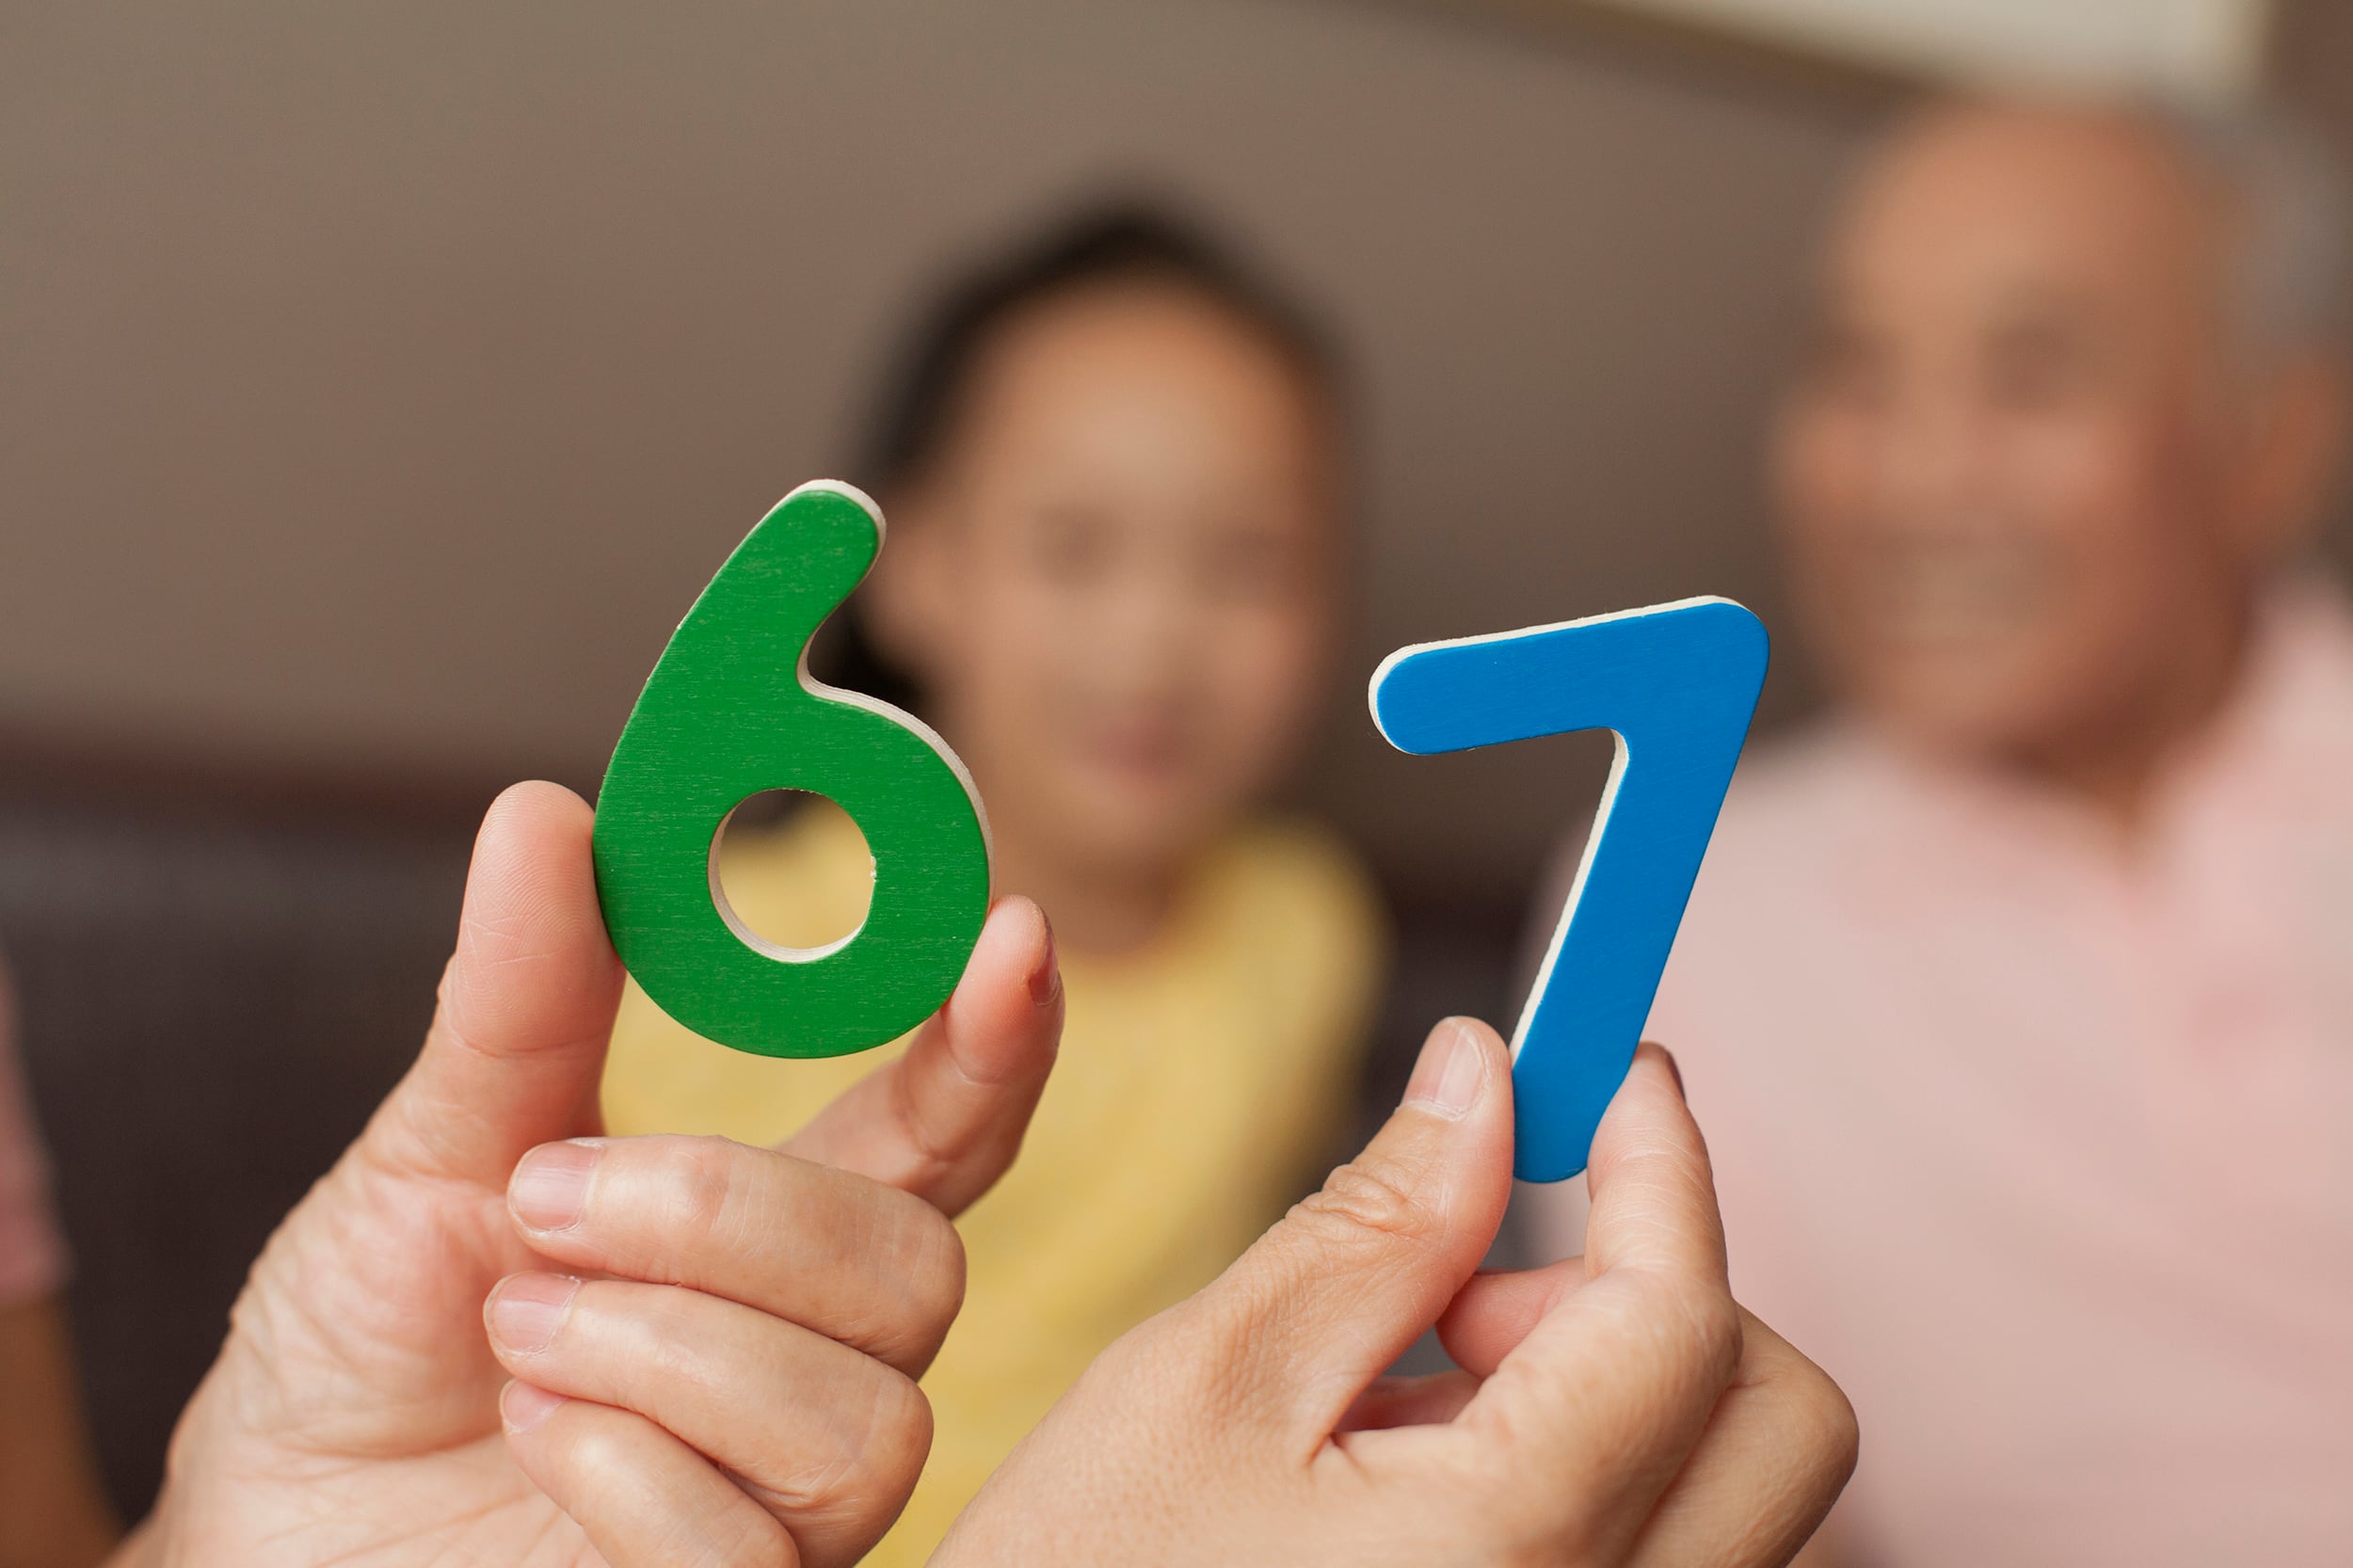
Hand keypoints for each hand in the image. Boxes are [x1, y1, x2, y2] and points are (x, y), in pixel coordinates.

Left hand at [123, 782, 1060, 1567]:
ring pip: (865, 1416)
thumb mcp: (431, 1151)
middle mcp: (814, 1364)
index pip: (945, 1138)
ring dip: (661, 1345)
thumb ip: (521, 999)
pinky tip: (536, 1446)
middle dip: (728, 1213)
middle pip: (921, 1270)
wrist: (259, 1532)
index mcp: (773, 1241)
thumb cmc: (357, 1349)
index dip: (997, 1045)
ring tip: (521, 1339)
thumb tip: (550, 811)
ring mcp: (783, 1503)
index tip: (1009, 935)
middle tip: (546, 1206)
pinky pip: (750, 1545)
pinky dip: (618, 1468)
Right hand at [935, 1023, 1855, 1567]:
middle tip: (1467, 1268)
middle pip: (1774, 1415)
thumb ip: (1377, 1222)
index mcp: (1513, 1549)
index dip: (1658, 1155)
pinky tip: (1420, 1470)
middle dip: (1648, 1285)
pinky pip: (1662, 1557)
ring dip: (1610, 1379)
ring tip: (1404, 1384)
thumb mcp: (1205, 1383)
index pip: (1681, 1312)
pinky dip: (1583, 1467)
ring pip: (1728, 1487)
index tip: (1606, 1061)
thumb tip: (1481, 1074)